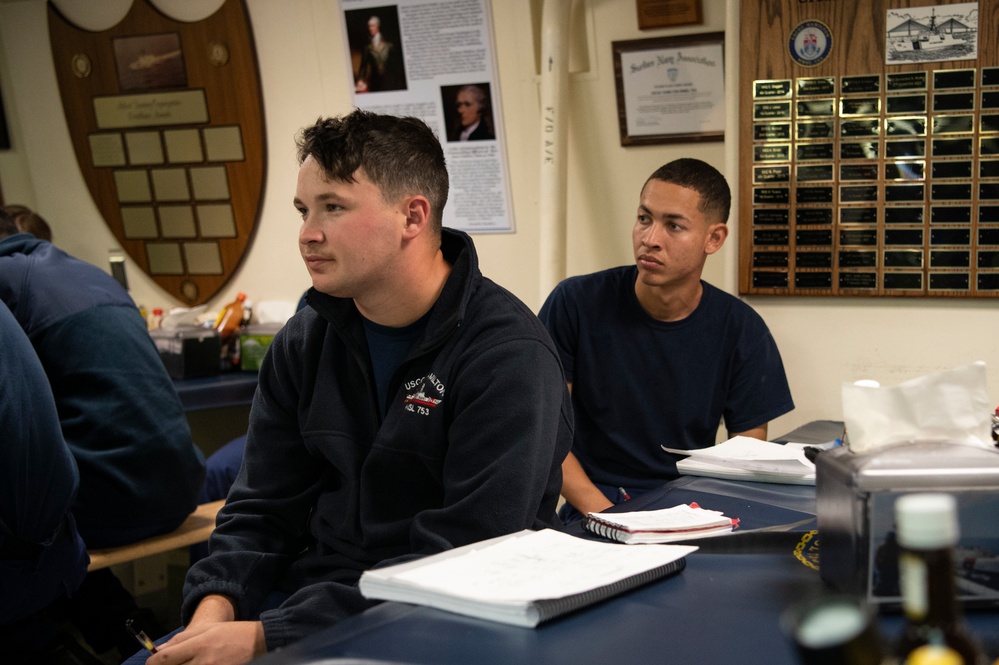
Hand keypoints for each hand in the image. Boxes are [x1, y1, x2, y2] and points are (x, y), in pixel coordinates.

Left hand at [148, 620, 264, 664]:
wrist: (259, 642)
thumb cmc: (233, 633)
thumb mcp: (207, 628)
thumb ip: (182, 638)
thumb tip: (160, 650)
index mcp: (199, 644)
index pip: (165, 658)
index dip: (152, 663)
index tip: (151, 663)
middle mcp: (202, 661)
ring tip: (185, 663)